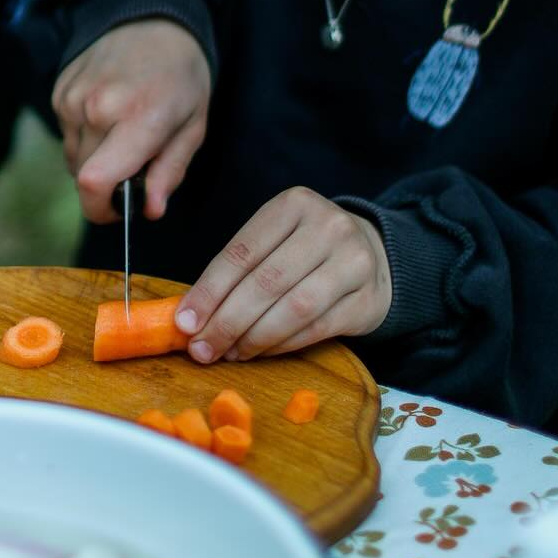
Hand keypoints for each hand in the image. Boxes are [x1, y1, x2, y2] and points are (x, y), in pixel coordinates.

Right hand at [51, 19, 211, 224]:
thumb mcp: (193, 126)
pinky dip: (84, 136)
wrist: (151, 19)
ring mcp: (72, 96)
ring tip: (122, 133)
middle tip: (135, 165)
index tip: (119, 210)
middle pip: (84, 177)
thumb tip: (149, 210)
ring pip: (73, 157)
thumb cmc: (180, 76)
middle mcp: (96, 107)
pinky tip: (107, 114)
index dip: (100, 209)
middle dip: (107, 184)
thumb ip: (170, 171)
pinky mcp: (59, 90)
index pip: (95, 181)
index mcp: (138, 117)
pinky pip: (66, 134)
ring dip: (95, 159)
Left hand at [175, 187, 391, 362]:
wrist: (374, 254)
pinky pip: (316, 329)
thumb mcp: (274, 239)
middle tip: (201, 348)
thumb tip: (191, 314)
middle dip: (227, 321)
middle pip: (265, 282)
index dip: (209, 290)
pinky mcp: (368, 299)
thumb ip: (237, 268)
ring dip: (253, 338)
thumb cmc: (307, 248)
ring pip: (293, 309)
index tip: (184, 322)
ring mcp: (353, 262)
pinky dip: (282, 345)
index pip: (242, 252)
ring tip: (228, 353)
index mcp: (294, 204)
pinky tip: (260, 352)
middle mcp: (328, 227)